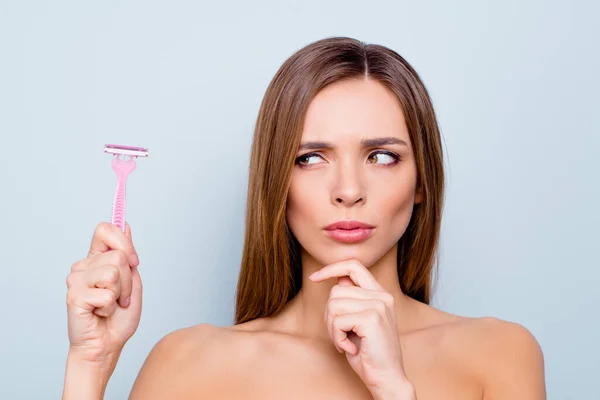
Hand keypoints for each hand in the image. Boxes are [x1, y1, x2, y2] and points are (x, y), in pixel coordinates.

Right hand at [65, 222, 142, 363]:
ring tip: (111, 305)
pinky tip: (100, 313)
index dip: (123, 241)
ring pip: (113, 273)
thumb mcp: (133, 282)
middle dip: (129, 280)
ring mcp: (76, 280)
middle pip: (118, 255)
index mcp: (97, 259)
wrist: (107, 346)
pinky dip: (110, 307)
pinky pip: (106, 294)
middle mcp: (84, 266)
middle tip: (122, 297)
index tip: (133, 261)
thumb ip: (128, 256)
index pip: (105, 229)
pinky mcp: (74, 295)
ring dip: (121, 294)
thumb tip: (125, 225)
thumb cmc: (119, 318)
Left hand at [309, 259, 414, 398]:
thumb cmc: (369, 352)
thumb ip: (352, 299)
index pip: (353, 265)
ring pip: (333, 304)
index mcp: (380, 293)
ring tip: (345, 341)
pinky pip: (337, 321)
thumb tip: (337, 279)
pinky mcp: (372, 318)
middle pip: (336, 291)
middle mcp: (382, 296)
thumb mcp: (358, 320)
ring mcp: (378, 305)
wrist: (386, 378)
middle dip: (329, 315)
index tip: (314, 277)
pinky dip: (337, 338)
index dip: (330, 268)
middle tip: (339, 335)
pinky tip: (349, 348)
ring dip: (332, 328)